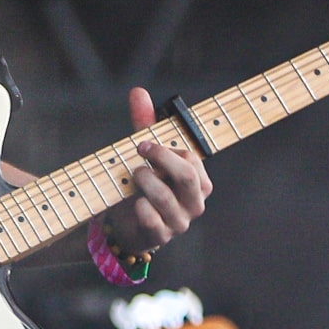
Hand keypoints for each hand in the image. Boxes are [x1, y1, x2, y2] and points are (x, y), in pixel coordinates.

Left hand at [107, 87, 212, 254]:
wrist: (129, 223)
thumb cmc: (145, 184)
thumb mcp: (147, 154)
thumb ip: (146, 124)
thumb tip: (138, 92)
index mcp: (199, 181)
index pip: (193, 160)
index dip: (167, 149)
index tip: (143, 143)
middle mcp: (194, 203)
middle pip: (187, 178)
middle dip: (161, 160)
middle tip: (140, 152)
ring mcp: (179, 222)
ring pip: (166, 199)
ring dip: (145, 181)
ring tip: (134, 175)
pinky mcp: (161, 237)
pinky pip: (152, 221)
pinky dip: (140, 208)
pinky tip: (133, 202)